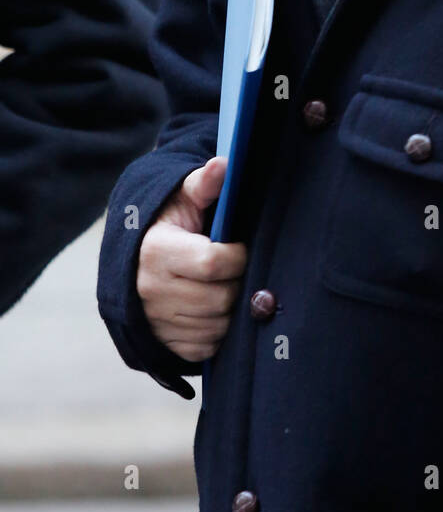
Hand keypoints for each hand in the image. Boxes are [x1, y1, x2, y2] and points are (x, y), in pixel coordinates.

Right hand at [136, 156, 247, 361]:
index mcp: (156, 251)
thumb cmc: (169, 224)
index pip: (213, 262)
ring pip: (216, 325)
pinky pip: (206, 346)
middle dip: (236, 282)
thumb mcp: (183, 198)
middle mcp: (151, 290)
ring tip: (224, 285)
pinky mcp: (164, 343)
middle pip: (220, 298)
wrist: (136, 260)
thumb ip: (204, 183)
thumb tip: (223, 164)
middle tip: (234, 269)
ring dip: (229, 308)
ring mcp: (155, 321)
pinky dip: (217, 331)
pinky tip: (213, 309)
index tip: (237, 247)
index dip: (237, 255)